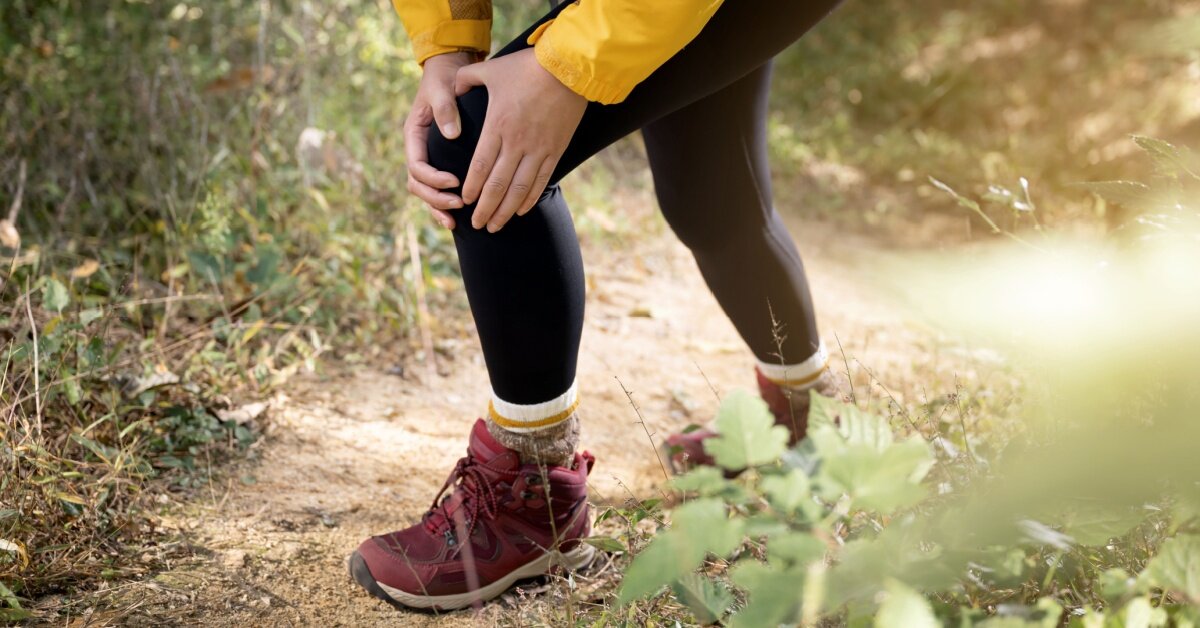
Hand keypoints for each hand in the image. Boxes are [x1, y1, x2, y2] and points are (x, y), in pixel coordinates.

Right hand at [405, 52, 473, 228]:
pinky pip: (436, 189)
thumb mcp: (442, 88)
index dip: (433, 178)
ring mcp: (428, 158)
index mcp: (413, 135)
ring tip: (455, 221)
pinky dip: (443, 204)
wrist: (451, 71)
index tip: (454, 182)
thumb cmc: (445, 78)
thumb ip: (445, 108)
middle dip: (435, 198)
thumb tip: (450, 133)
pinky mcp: (440, 162)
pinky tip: (456, 218)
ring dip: (437, 207)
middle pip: (417, 184)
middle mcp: (418, 150)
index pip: (417, 165)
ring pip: (424, 192)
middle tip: (459, 204)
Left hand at [455, 48, 586, 231]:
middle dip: (485, 209)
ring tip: (495, 226)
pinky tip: (520, 211)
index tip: (465, 202)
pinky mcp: (556, 150)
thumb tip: (452, 89)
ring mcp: (538, 149)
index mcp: (497, 126)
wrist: (569, 66)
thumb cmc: (527, 67)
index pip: (480, 166)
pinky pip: (541, 181)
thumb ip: (466, 80)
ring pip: (519, 189)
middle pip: (497, 185)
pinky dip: (530, 199)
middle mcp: (517, 143)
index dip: (471, 188)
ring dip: (505, 211)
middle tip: (476, 225)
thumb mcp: (490, 70)